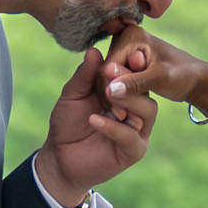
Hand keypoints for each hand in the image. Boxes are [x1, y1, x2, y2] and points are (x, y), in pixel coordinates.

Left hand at [38, 45, 156, 203]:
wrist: (59, 157)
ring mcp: (138, 130)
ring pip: (148, 110)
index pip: (135, 73)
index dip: (131, 63)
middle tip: (111, 71)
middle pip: (146, 89)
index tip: (124, 51)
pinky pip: (131, 136)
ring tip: (107, 94)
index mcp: (125, 92)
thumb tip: (94, 50)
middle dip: (130, 79)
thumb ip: (85, 76)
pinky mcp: (134, 151)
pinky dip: (113, 127)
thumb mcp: (73, 95)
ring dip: (128, 100)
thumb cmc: (67, 123)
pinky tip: (94, 119)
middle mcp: (136, 109)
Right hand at [103, 30, 207, 116]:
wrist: (196, 78)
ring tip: (128, 113)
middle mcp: (124, 36)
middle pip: (105, 72)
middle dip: (113, 95)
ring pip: (108, 78)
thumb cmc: (183, 76)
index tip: (122, 113)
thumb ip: (135, 83)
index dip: (111, 92)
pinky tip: (128, 107)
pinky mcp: (125, 59)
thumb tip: (110, 89)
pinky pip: (114, 79)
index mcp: (131, 34)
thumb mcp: (161, 79)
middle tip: (126, 115)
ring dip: (115, 97)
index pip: (108, 68)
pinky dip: (119, 94)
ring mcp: (123, 48)